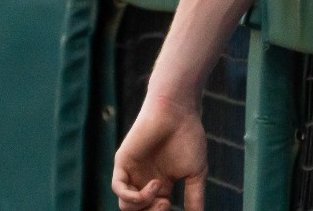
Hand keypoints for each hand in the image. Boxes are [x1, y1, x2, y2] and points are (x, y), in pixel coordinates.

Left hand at [113, 90, 209, 210]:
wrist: (178, 111)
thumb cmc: (188, 137)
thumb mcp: (194, 174)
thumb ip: (194, 197)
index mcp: (159, 186)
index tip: (173, 208)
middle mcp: (143, 182)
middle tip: (165, 206)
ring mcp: (132, 172)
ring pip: (126, 206)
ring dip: (143, 205)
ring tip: (160, 190)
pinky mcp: (122, 162)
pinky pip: (118, 188)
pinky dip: (132, 196)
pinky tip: (152, 187)